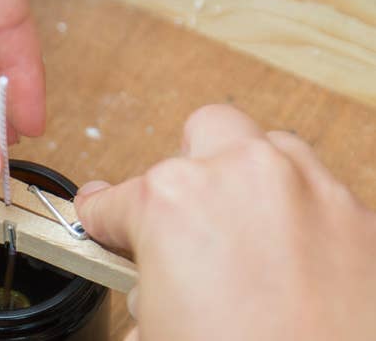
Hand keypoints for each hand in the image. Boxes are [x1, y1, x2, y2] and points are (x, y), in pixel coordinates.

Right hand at [75, 105, 375, 340]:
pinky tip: (290, 258)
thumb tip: (151, 283)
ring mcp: (309, 186)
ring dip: (247, 181)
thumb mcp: (155, 329)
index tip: (106, 223)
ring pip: (267, 149)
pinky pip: (318, 190)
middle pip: (202, 132)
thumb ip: (142, 288)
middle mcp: (243, 175)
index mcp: (174, 201)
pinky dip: (298, 213)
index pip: (113, 198)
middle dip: (187, 170)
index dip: (103, 218)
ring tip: (242, 233)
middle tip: (183, 219)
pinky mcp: (360, 214)